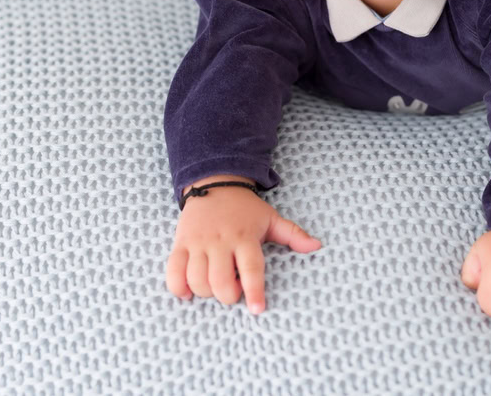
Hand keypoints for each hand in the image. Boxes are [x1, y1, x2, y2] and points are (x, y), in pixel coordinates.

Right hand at [165, 174, 322, 314]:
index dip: (254, 291)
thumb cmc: (245, 208)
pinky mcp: (180, 244)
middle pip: (221, 281)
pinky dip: (178, 287)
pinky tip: (188, 291)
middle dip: (228, 295)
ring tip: (214, 286)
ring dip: (206, 292)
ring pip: (197, 280)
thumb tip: (317, 246)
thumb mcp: (271, 218)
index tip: (257, 309)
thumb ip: (293, 234)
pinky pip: (173, 272)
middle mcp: (221, 241)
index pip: (251, 268)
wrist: (214, 182)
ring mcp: (198, 243)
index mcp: (245, 236)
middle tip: (234, 290)